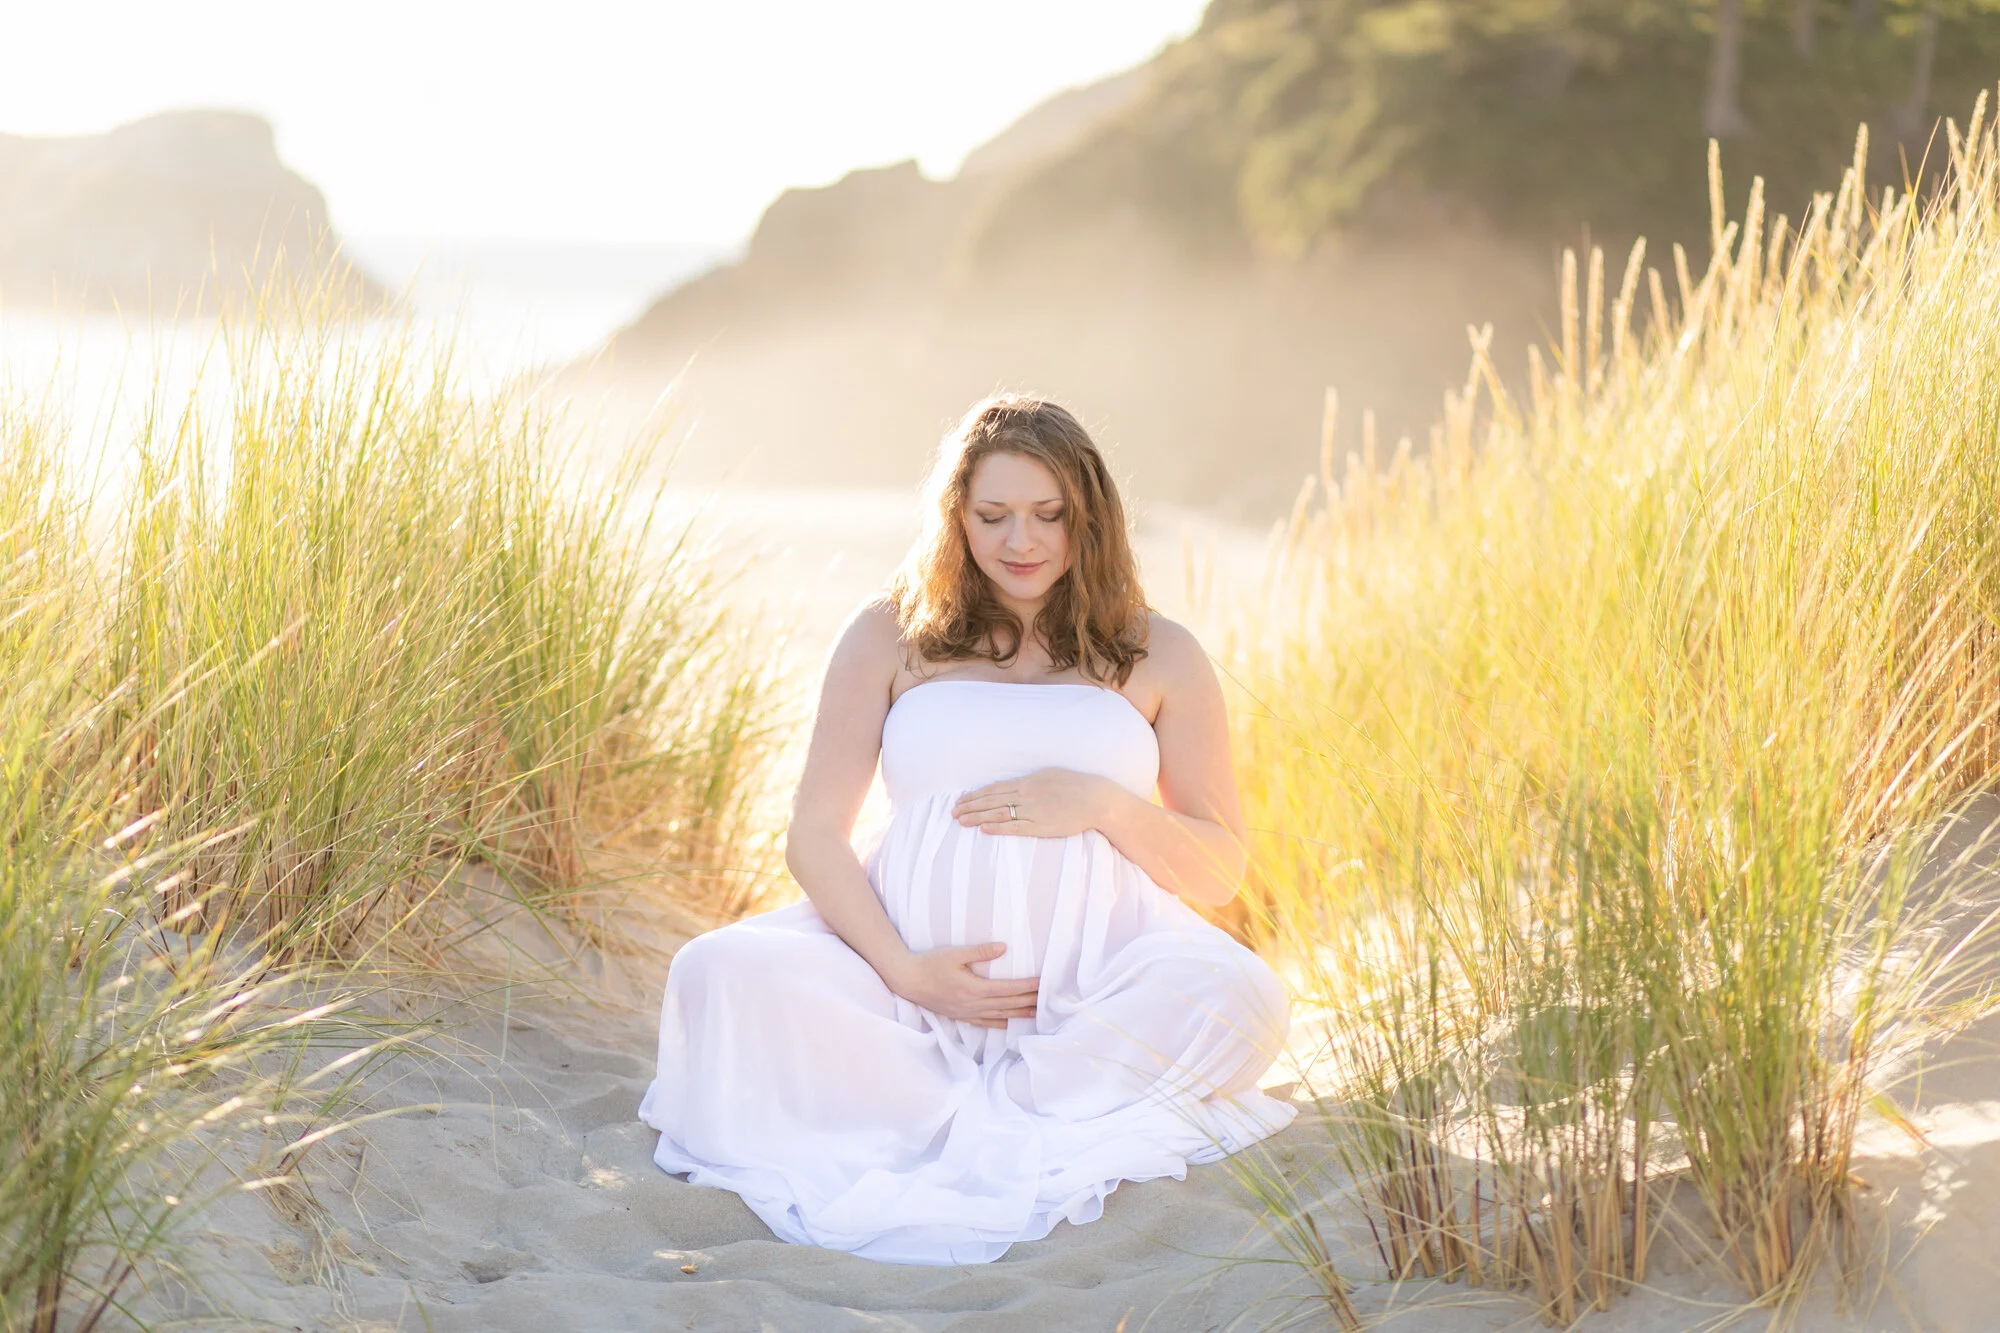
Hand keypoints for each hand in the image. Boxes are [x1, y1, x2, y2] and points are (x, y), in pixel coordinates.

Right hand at [883, 943, 1039, 1029]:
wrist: (907, 981)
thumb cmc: (930, 964)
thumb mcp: (955, 953)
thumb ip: (980, 952)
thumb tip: (1003, 948)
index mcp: (974, 988)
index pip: (1008, 989)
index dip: (1028, 986)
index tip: (1043, 983)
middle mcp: (973, 1004)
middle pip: (1008, 1004)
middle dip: (1029, 1001)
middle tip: (1048, 998)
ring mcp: (967, 1012)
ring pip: (1000, 1015)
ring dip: (1019, 1014)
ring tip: (1037, 1013)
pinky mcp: (960, 1015)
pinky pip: (984, 1022)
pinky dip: (999, 1023)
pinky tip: (1008, 1023)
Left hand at [952, 767, 1115, 838]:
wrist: (1096, 799)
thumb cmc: (1076, 785)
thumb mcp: (1050, 775)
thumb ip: (1031, 781)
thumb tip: (1016, 784)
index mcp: (1028, 782)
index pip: (994, 789)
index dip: (975, 795)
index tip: (960, 800)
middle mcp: (1027, 795)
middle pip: (991, 801)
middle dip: (970, 806)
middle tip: (953, 812)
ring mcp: (1033, 811)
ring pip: (999, 813)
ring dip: (978, 817)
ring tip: (961, 821)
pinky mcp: (1041, 826)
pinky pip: (1015, 827)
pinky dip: (998, 828)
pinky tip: (984, 829)